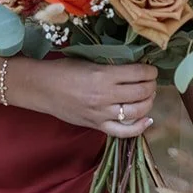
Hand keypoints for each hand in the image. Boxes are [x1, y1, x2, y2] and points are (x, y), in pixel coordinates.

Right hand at [13, 58, 157, 136]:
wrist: (41, 88)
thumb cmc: (64, 70)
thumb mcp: (90, 61)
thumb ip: (112, 66)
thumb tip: (136, 67)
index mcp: (103, 75)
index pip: (139, 73)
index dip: (150, 70)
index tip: (151, 69)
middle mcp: (104, 95)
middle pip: (141, 92)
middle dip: (151, 85)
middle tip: (150, 81)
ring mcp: (101, 114)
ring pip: (137, 112)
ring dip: (148, 102)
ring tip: (148, 96)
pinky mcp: (96, 125)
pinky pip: (123, 132)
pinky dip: (139, 127)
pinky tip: (147, 120)